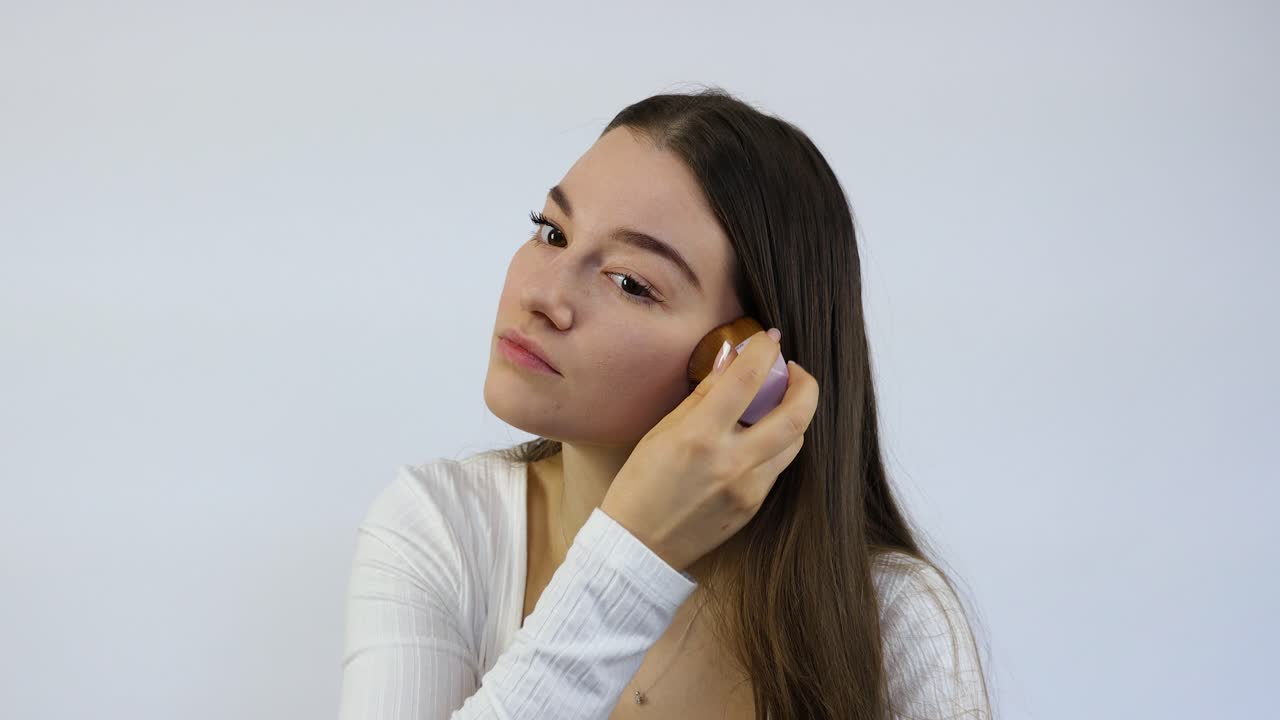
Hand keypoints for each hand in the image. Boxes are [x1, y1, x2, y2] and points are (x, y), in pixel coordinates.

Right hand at [600, 329, 819, 572]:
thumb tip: (731, 361)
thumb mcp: (662, 432)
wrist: (639, 546)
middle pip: (795, 415)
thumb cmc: (640, 485)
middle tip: (795, 371)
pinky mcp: (754, 507)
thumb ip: (703, 396)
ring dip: (793, 416)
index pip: (747, 380)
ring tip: (775, 405)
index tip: (768, 339)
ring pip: (795, 441)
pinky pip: (777, 466)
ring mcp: (748, 488)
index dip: (764, 352)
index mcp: (700, 437)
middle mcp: (732, 462)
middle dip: (805, 384)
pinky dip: (774, 445)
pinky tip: (756, 439)